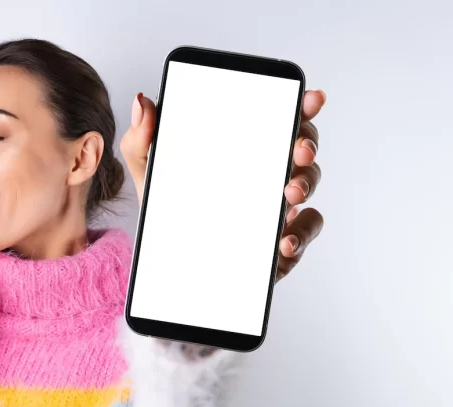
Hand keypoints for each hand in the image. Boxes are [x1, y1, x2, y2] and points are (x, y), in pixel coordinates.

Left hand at [120, 90, 325, 282]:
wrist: (168, 262)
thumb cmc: (170, 211)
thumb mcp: (150, 175)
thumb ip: (141, 140)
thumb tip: (143, 102)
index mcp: (243, 149)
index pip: (277, 118)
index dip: (301, 105)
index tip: (310, 97)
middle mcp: (267, 173)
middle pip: (302, 147)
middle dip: (308, 143)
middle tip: (299, 149)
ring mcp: (277, 207)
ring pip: (308, 185)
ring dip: (306, 184)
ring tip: (289, 192)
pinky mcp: (280, 241)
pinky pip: (303, 233)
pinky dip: (300, 234)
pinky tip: (284, 239)